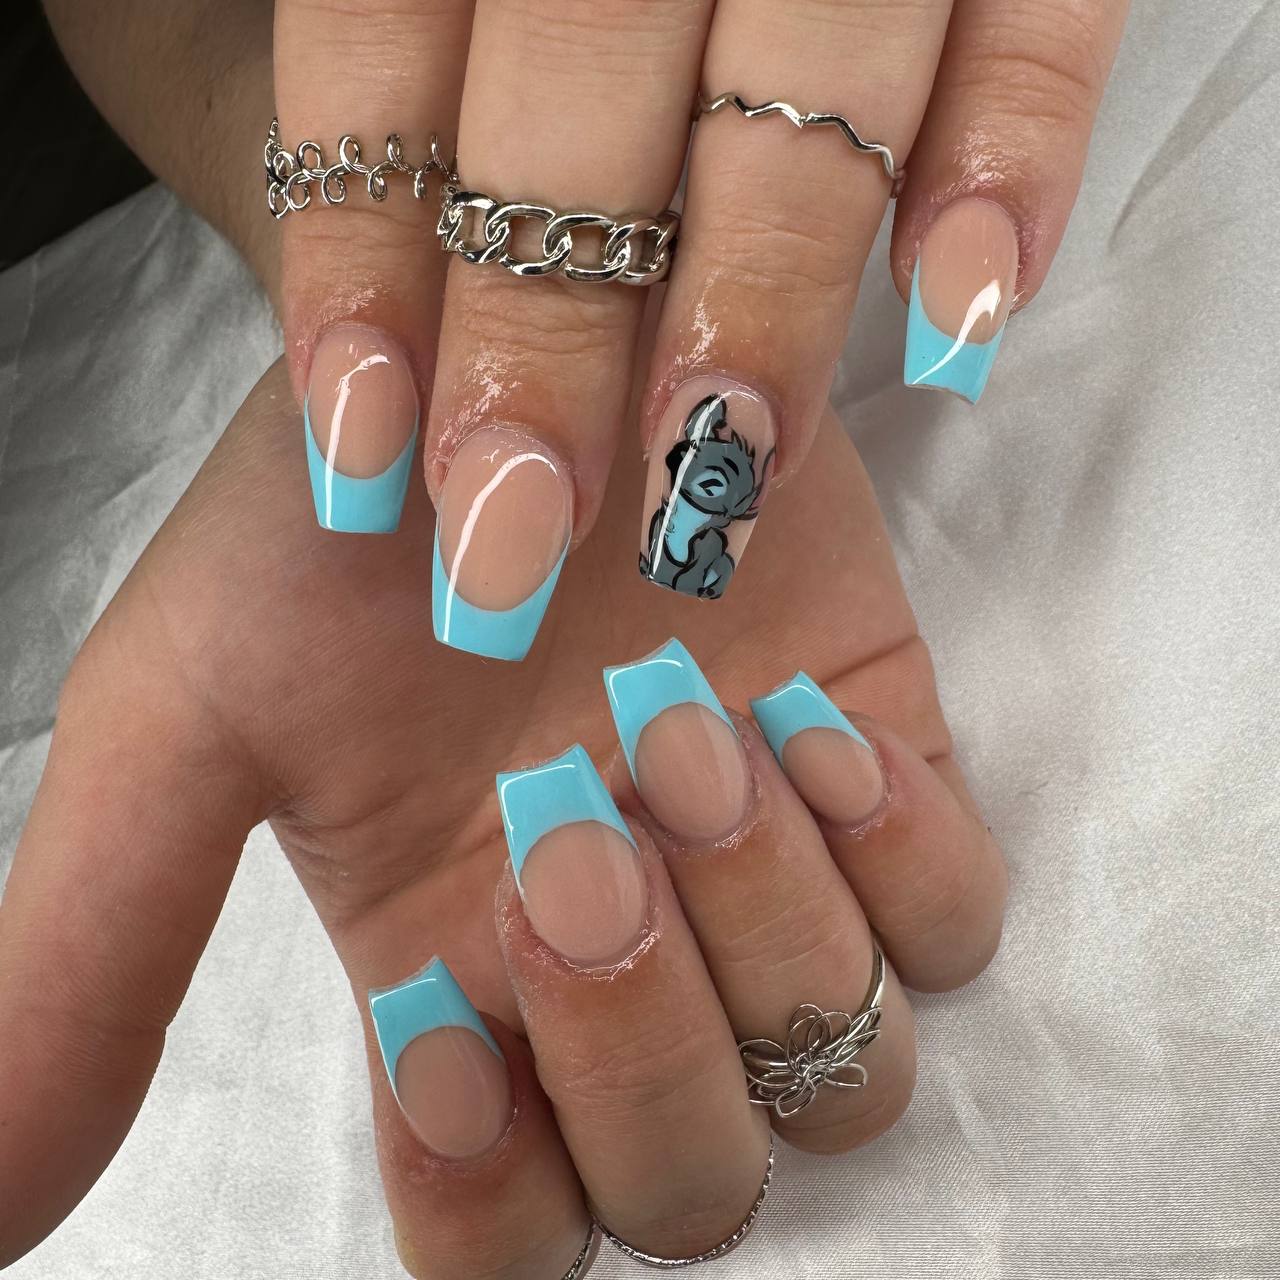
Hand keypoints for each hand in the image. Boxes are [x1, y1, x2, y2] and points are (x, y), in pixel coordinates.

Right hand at [0, 363, 1003, 1272]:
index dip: (490, 1180)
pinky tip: (806, 727)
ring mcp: (769, 877)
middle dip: (637, 1037)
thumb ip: (90, 957)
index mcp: (456, 986)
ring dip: (761, 921)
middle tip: (565, 831)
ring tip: (679, 729)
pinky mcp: (888, 775)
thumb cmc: (334, 526)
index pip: (510, 1227)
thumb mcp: (184, 719)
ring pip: (843, 1066)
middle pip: (693, 1174)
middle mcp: (628, 964)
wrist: (489, 345)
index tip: (443, 1027)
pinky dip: (896, 857)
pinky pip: (950, 920)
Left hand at [272, 0, 1128, 658]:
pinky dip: (1011, 153)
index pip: (380, 37)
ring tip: (723, 470)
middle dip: (544, 328)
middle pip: (580, 86)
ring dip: (766, 296)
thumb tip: (362, 350)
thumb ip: (404, 104)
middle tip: (516, 528)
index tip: (359, 452)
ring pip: (811, 69)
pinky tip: (963, 309)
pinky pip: (1040, 15)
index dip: (363, 256)